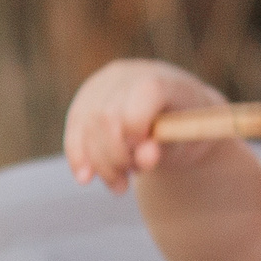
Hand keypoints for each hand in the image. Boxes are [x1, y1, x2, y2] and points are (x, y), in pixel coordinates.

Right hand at [63, 59, 227, 192]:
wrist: (176, 120)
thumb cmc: (186, 132)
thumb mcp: (185, 143)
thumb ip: (167, 147)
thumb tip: (145, 157)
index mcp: (166, 80)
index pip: (145, 91)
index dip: (138, 124)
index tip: (146, 154)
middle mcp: (130, 74)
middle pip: (107, 115)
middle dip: (115, 157)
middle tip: (131, 180)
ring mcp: (104, 83)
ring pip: (86, 124)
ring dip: (99, 163)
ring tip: (119, 185)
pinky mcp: (86, 97)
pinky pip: (74, 127)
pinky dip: (78, 156)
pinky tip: (86, 178)